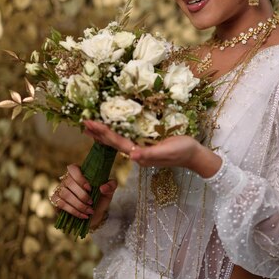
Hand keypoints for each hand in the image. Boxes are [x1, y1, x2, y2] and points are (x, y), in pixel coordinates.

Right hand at [51, 163, 116, 225]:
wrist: (93, 216)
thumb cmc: (99, 200)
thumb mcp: (108, 192)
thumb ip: (111, 185)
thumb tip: (103, 187)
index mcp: (78, 173)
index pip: (73, 168)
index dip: (80, 178)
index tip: (90, 188)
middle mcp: (67, 180)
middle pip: (69, 183)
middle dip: (82, 195)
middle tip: (91, 202)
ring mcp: (60, 190)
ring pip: (65, 194)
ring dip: (78, 204)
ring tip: (89, 211)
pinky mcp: (55, 201)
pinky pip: (61, 204)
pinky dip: (73, 211)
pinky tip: (83, 215)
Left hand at [83, 120, 221, 177]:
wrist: (194, 155)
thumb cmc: (182, 151)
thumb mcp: (167, 151)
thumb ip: (149, 154)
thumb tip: (131, 155)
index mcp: (140, 154)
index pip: (117, 142)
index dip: (103, 133)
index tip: (90, 124)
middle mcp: (137, 152)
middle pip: (113, 142)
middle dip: (99, 133)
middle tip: (84, 122)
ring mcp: (141, 149)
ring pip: (118, 141)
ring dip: (104, 134)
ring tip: (92, 127)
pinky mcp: (146, 144)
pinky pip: (127, 137)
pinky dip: (116, 132)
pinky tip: (113, 128)